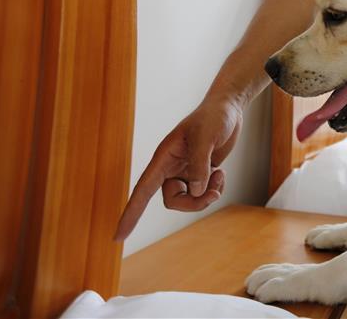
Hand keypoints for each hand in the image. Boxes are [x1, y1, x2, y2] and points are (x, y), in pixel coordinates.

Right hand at [113, 97, 242, 240]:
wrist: (228, 108)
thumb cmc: (213, 117)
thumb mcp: (206, 137)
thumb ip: (199, 164)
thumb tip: (195, 191)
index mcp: (163, 157)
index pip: (142, 190)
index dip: (130, 214)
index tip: (118, 238)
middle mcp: (171, 167)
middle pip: (173, 201)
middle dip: (194, 203)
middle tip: (213, 193)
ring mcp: (185, 171)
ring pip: (189, 199)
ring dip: (207, 195)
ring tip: (219, 177)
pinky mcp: (200, 173)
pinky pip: (203, 192)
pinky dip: (215, 187)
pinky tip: (220, 172)